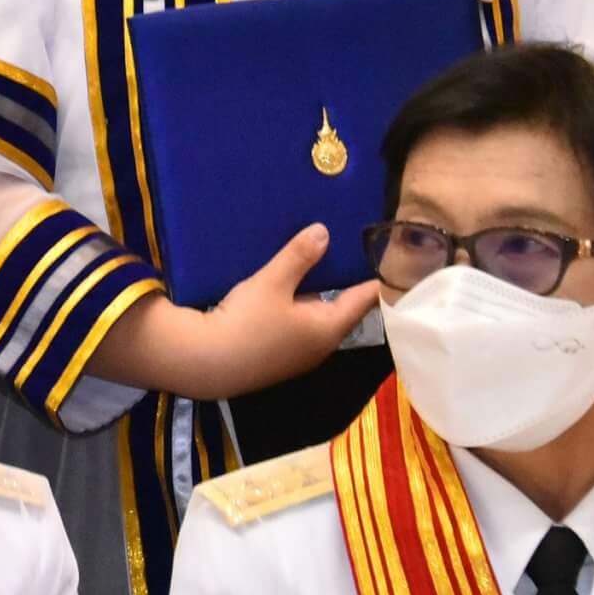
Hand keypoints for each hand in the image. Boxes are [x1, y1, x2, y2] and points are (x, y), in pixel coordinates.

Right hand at [160, 225, 379, 400]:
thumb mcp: (272, 282)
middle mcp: (322, 345)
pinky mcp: (278, 358)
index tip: (385, 259)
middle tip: (347, 253)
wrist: (207, 363)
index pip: (364, 299)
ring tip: (314, 267)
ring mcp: (300, 356)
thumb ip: (299, 257)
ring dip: (317, 297)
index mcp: (329, 327)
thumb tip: (324, 231)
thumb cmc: (247, 322)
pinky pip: (299, 328)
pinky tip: (284, 295)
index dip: (376, 279)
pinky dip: (299, 309)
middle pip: (342, 310)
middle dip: (344, 285)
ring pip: (317, 319)